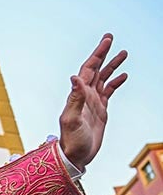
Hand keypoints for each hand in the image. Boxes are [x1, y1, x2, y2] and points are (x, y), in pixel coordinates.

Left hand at [59, 33, 127, 170]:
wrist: (75, 156)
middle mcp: (84, 95)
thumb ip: (75, 98)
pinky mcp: (100, 110)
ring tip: (123, 53)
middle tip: (110, 37)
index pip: (88, 69)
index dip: (97, 54)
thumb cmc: (71, 140)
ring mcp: (92, 102)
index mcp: (77, 94)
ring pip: (103, 78)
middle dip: (103, 53)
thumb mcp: (72, 119)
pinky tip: (123, 75)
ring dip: (112, 65)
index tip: (106, 41)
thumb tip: (74, 77)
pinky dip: (115, 82)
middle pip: (95, 69)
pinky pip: (109, 91)